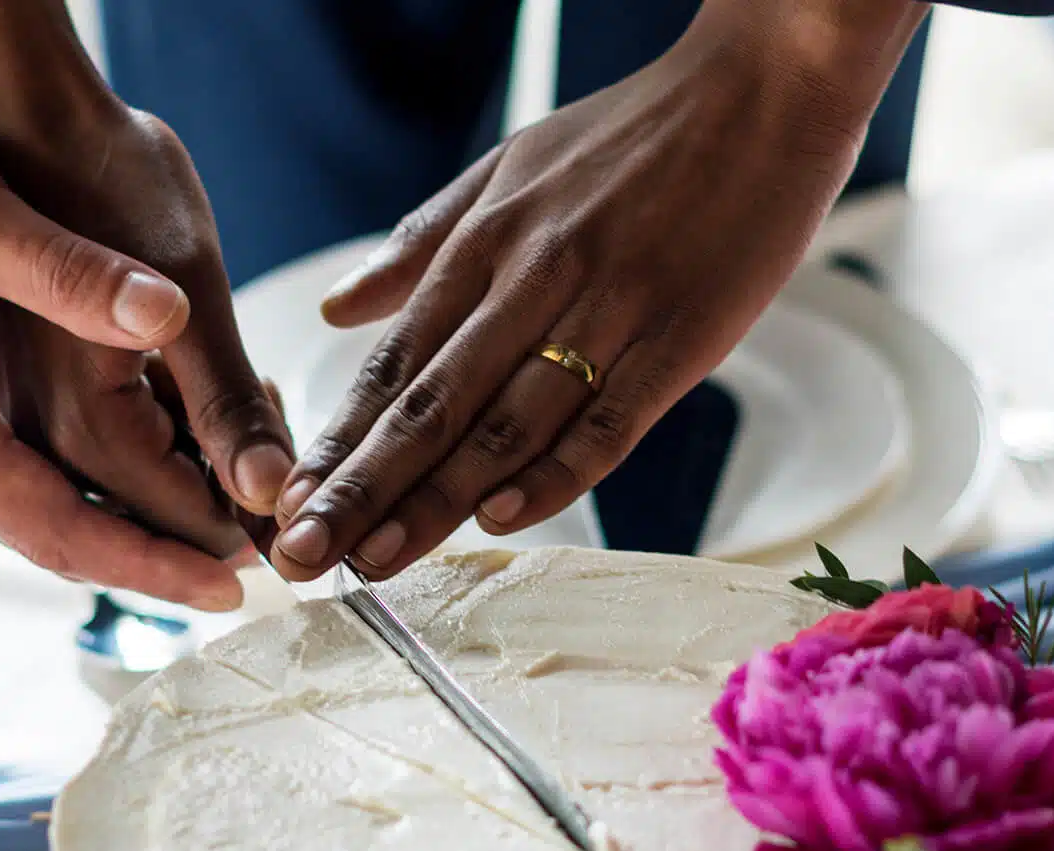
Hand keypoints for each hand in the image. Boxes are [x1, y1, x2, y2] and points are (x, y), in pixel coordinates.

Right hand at [0, 1, 295, 562]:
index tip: (227, 584)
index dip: (148, 562)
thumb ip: (71, 272)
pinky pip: (28, 492)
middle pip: (57, 545)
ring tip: (223, 536)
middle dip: (154, 562)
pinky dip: (96, 498)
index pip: (58, 528)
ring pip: (45, 525)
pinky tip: (158, 485)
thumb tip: (168, 317)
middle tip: (249, 571)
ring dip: (130, 533)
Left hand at [268, 0, 923, 581]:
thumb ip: (422, 242)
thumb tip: (336, 306)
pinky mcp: (681, 336)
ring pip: (505, 422)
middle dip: (360, 488)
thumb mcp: (508, 166)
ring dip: (434, 500)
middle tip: (304, 557)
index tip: (288, 502)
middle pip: (431, 404)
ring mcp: (607, 309)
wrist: (766, 86)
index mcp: (485, 243)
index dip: (338, 439)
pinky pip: (609, 419)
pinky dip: (554, 471)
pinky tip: (500, 517)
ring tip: (378, 562)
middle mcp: (532, 279)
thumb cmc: (636, 131)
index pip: (393, 361)